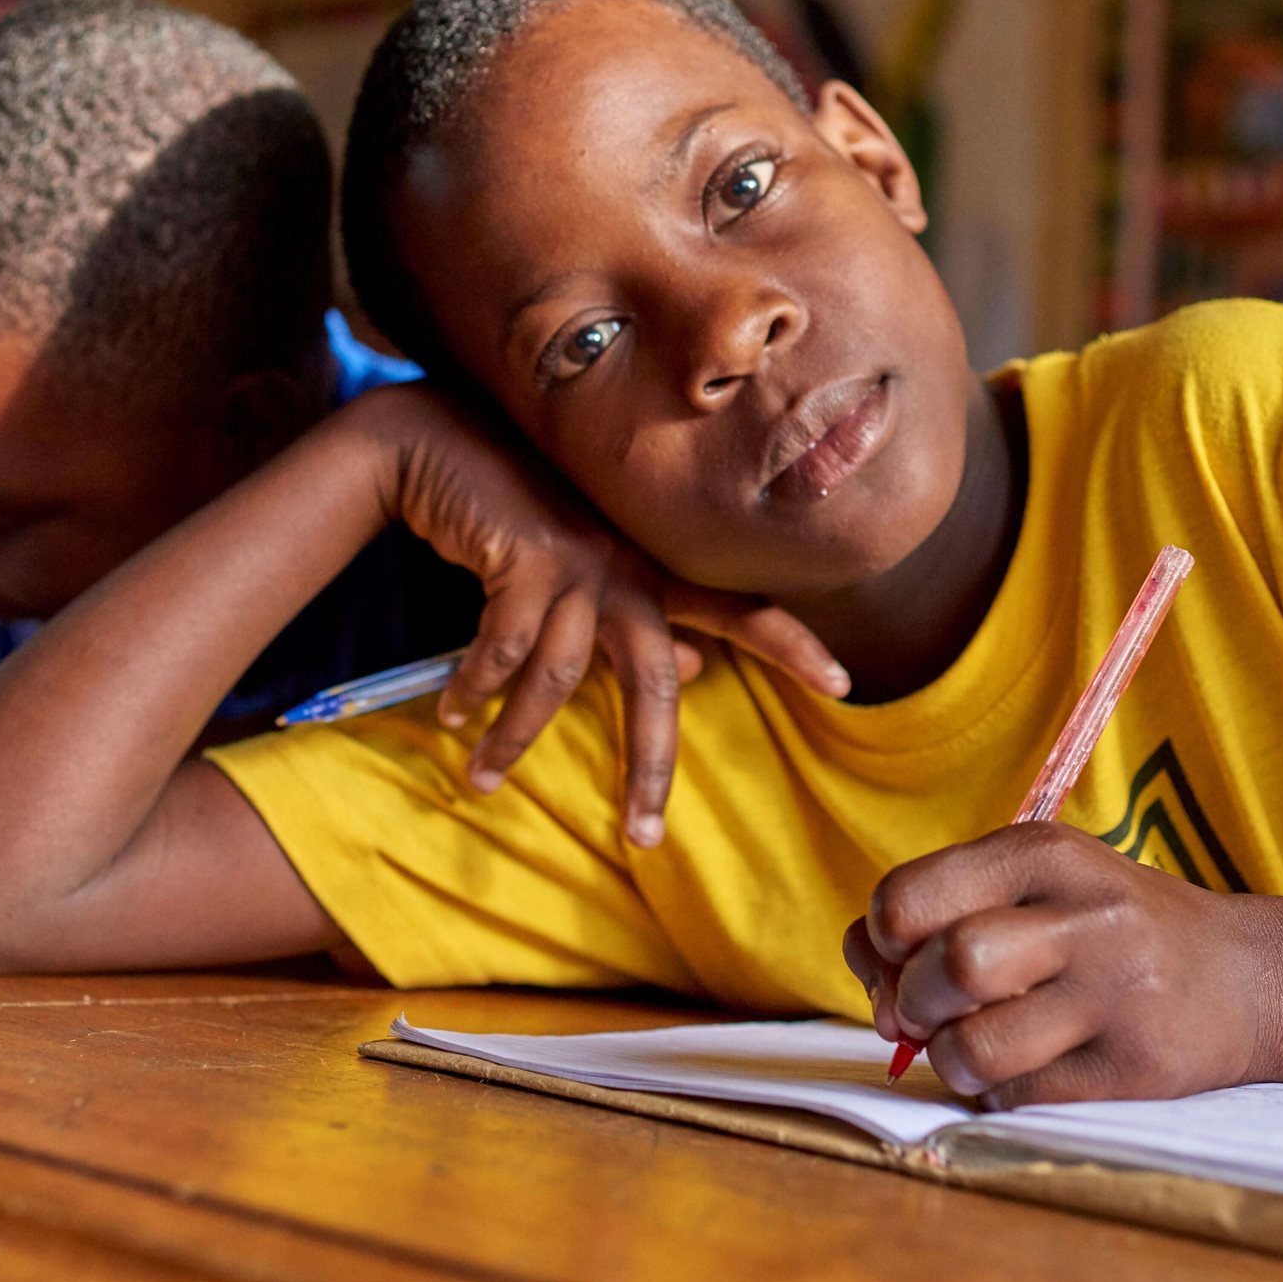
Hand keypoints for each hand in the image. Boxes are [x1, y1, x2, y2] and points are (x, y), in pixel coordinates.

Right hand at [374, 386, 848, 846]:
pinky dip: (476, 690)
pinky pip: (504, 651)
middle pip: (654, 679)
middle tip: (645, 835)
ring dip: (513, 737)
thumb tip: (698, 670)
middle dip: (650, 763)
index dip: (790, 645)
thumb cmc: (516, 515)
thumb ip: (641, 622)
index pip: (738, 607)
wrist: (439, 446)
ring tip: (480, 780)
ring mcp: (576, 561)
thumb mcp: (588, 571)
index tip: (843, 686)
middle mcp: (624, 565)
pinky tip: (451, 715)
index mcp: (649, 569)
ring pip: (558, 678)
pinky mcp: (523, 560)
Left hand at [841, 823, 1268, 1108]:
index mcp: (1044, 854)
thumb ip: (936, 913)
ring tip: (974, 1046)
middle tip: (929, 1013)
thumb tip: (868, 979)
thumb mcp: (1029, 887)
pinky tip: (1026, 1069)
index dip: (881, 940)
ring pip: (976, 1046)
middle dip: (912, 1002)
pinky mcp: (1136, 1069)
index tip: (900, 956)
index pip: (908, 898)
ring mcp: (1116, 995)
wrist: (1246, 978)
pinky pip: (1019, 1097)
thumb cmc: (1103, 929)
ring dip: (950, 1059)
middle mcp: (1085, 916)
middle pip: (949, 965)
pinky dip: (998, 1093)